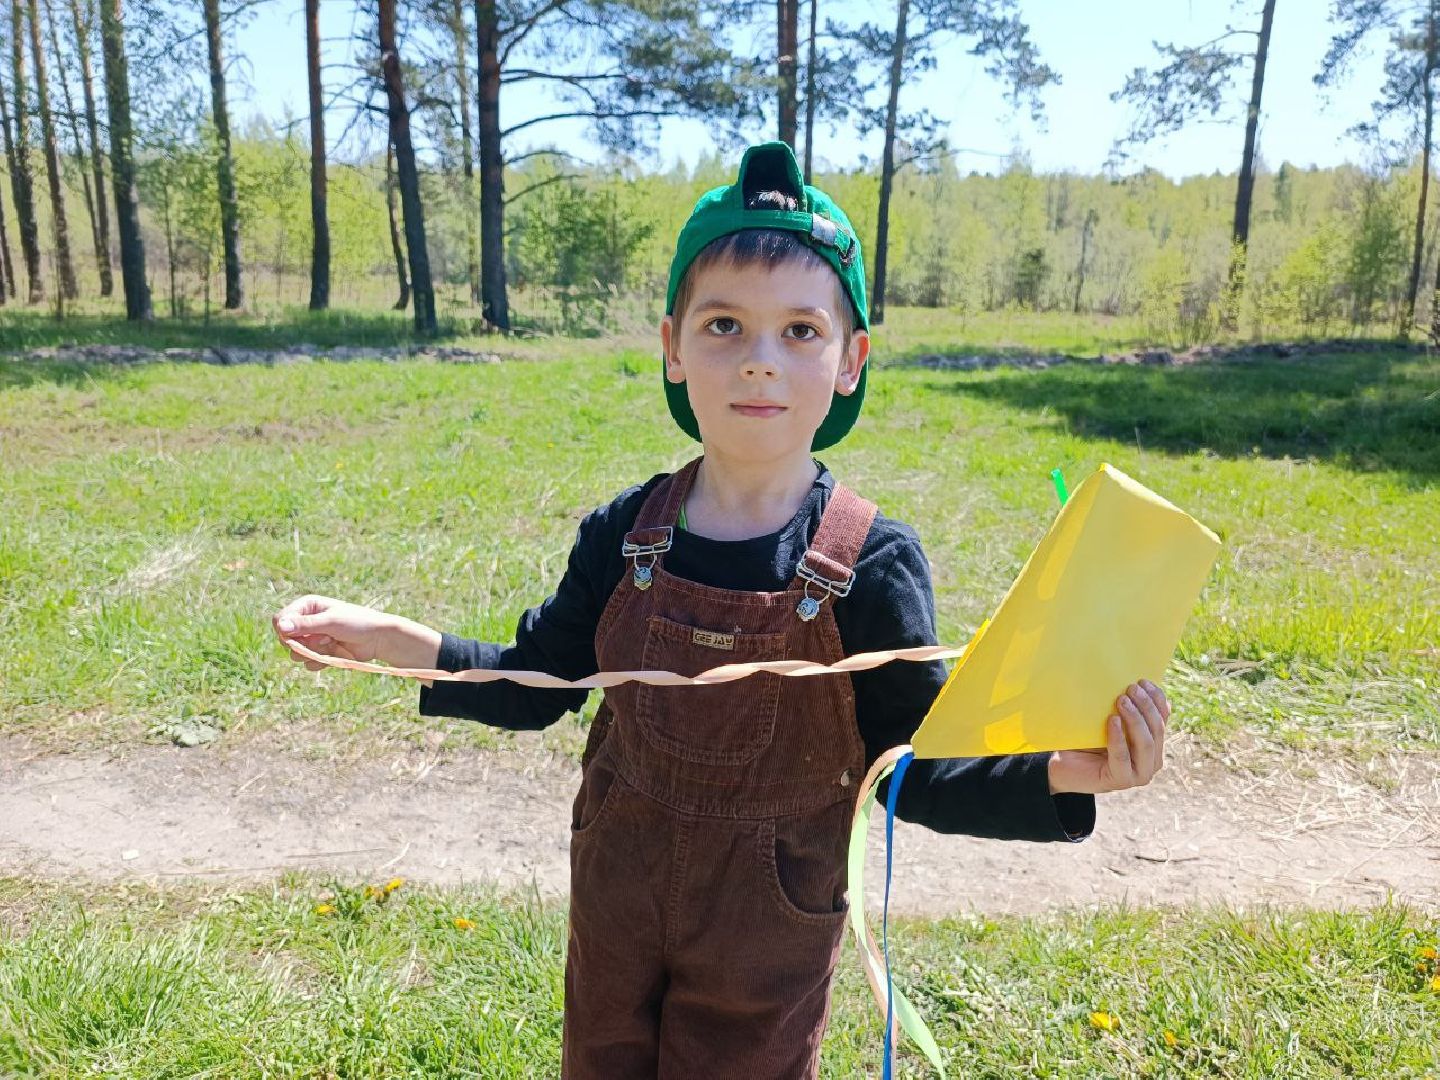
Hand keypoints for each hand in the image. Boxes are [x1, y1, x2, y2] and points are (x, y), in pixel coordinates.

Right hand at [272, 594, 397, 670]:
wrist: (379, 639)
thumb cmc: (358, 623)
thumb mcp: (331, 621)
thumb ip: (306, 625)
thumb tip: (281, 627)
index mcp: (308, 606)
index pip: (280, 619)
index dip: (284, 630)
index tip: (295, 637)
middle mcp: (307, 621)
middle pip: (285, 639)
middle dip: (302, 643)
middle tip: (323, 639)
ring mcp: (313, 639)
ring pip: (296, 653)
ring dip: (313, 652)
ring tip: (331, 643)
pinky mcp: (320, 653)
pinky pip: (309, 663)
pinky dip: (321, 661)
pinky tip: (336, 653)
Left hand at [1047, 678, 1169, 795]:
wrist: (1064, 762)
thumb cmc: (1088, 738)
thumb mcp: (1110, 720)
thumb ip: (1126, 708)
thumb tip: (1138, 684)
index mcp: (1154, 742)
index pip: (1163, 718)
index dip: (1157, 699)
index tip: (1143, 681)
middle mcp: (1152, 760)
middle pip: (1157, 730)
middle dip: (1146, 707)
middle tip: (1131, 689)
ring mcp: (1140, 773)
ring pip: (1146, 744)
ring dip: (1135, 720)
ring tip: (1122, 701)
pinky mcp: (1121, 781)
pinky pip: (1123, 757)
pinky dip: (1118, 738)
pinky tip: (1112, 721)